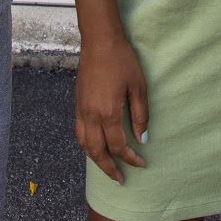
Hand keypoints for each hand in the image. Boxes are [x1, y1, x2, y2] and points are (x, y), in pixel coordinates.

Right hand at [74, 36, 148, 183]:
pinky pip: (79, 132)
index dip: (130, 158)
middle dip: (109, 168)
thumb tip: (142, 139)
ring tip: (107, 167)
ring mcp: (82, 110)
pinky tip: (95, 146)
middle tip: (120, 179)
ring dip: (95, 159)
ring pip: (84, 145)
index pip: (119, 146)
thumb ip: (141, 115)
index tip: (141, 163)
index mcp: (108, 113)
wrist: (99, 41)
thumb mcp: (139, 86)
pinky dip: (86, 145)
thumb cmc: (122, 60)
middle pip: (97, 152)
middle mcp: (91, 115)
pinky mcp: (78, 103)